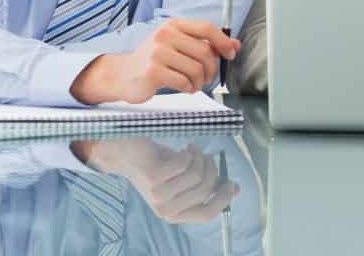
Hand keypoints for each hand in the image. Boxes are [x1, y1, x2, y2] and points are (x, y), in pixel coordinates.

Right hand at [71, 19, 239, 103]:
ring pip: (196, 69)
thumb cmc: (154, 60)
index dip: (223, 42)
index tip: (231, 54)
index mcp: (173, 25)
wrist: (123, 75)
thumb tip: (235, 45)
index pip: (206, 28)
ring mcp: (157, 53)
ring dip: (200, 81)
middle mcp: (165, 35)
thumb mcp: (178, 45)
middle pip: (204, 51)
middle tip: (208, 78)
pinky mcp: (153, 71)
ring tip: (194, 84)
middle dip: (212, 68)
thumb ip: (205, 44)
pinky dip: (189, 88)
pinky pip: (184, 81)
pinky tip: (184, 88)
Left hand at [76, 139, 237, 223]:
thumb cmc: (158, 165)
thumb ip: (208, 186)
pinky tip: (183, 149)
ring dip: (200, 158)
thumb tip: (235, 190)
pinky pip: (186, 163)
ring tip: (191, 151)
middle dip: (211, 169)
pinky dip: (188, 152)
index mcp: (174, 214)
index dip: (223, 199)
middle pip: (206, 190)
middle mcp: (165, 209)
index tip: (232, 183)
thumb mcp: (185, 179)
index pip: (207, 214)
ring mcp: (158, 195)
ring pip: (197, 175)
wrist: (127, 153)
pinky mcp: (154, 178)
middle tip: (205, 156)